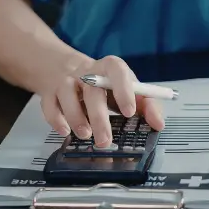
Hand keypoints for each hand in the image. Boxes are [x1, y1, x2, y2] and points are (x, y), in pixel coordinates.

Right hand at [40, 55, 164, 146]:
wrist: (70, 70)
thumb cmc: (107, 85)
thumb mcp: (130, 90)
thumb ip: (148, 105)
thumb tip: (159, 124)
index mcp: (110, 67)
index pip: (118, 72)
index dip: (124, 90)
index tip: (130, 112)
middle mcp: (87, 72)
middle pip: (92, 90)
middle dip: (99, 117)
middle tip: (105, 140)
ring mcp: (67, 81)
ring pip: (68, 95)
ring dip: (76, 118)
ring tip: (86, 135)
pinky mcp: (51, 93)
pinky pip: (49, 105)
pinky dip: (56, 119)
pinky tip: (65, 131)